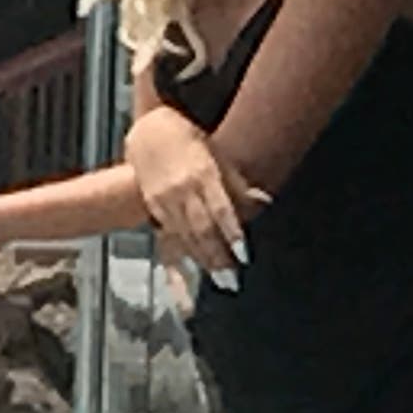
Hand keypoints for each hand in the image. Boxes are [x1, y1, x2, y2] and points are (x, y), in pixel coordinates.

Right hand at [125, 105, 267, 288]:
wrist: (148, 132)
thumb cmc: (190, 141)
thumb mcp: (217, 154)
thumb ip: (238, 182)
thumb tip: (264, 201)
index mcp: (203, 173)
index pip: (220, 208)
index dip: (232, 232)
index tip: (244, 254)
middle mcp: (183, 189)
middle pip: (202, 228)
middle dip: (218, 256)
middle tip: (233, 280)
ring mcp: (166, 199)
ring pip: (186, 236)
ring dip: (203, 260)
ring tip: (219, 280)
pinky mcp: (155, 207)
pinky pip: (168, 235)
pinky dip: (181, 254)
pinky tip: (192, 268)